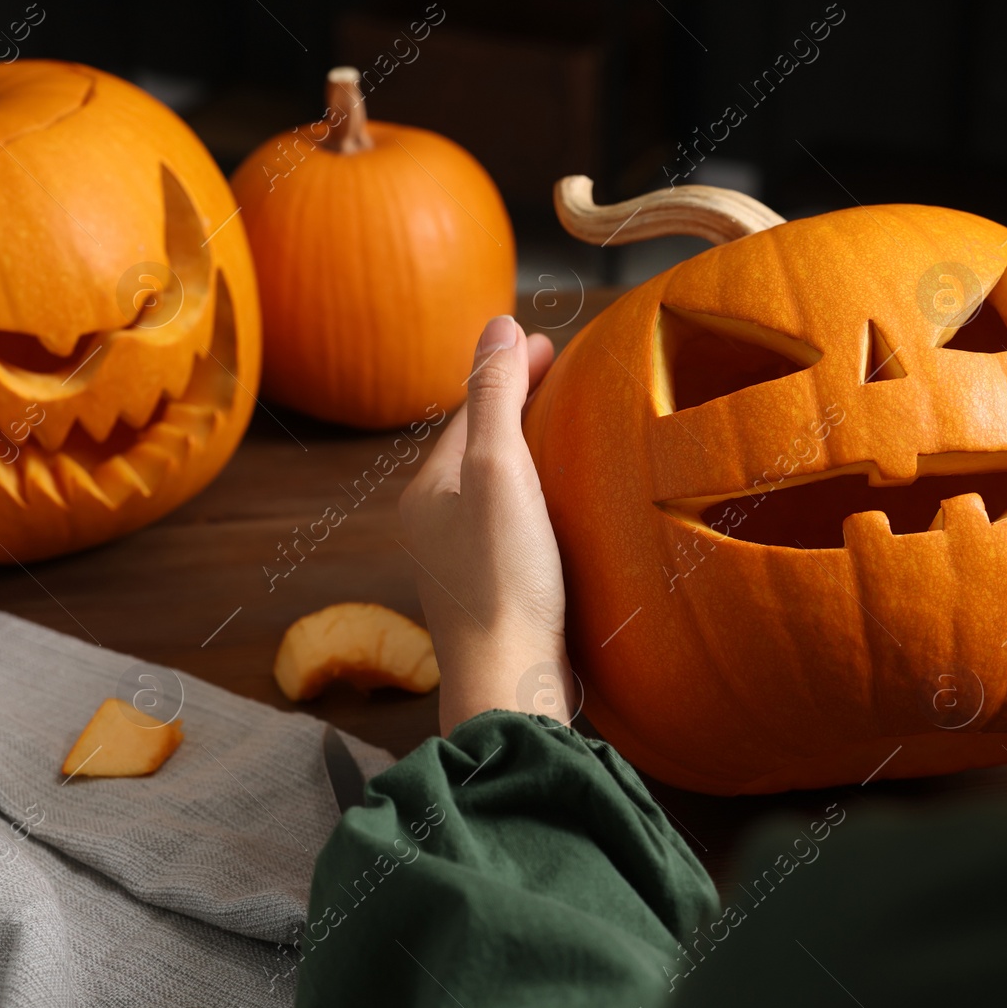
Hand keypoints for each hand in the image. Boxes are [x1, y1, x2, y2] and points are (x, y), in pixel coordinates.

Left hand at [399, 315, 573, 735]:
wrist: (511, 683)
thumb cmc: (503, 578)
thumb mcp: (499, 471)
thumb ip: (497, 398)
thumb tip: (500, 324)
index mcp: (428, 490)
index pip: (470, 410)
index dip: (509, 371)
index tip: (551, 342)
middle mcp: (437, 524)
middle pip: (481, 447)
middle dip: (519, 407)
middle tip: (566, 374)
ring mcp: (466, 563)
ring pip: (500, 488)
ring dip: (533, 454)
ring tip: (577, 430)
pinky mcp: (499, 594)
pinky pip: (517, 526)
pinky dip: (543, 499)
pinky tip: (577, 506)